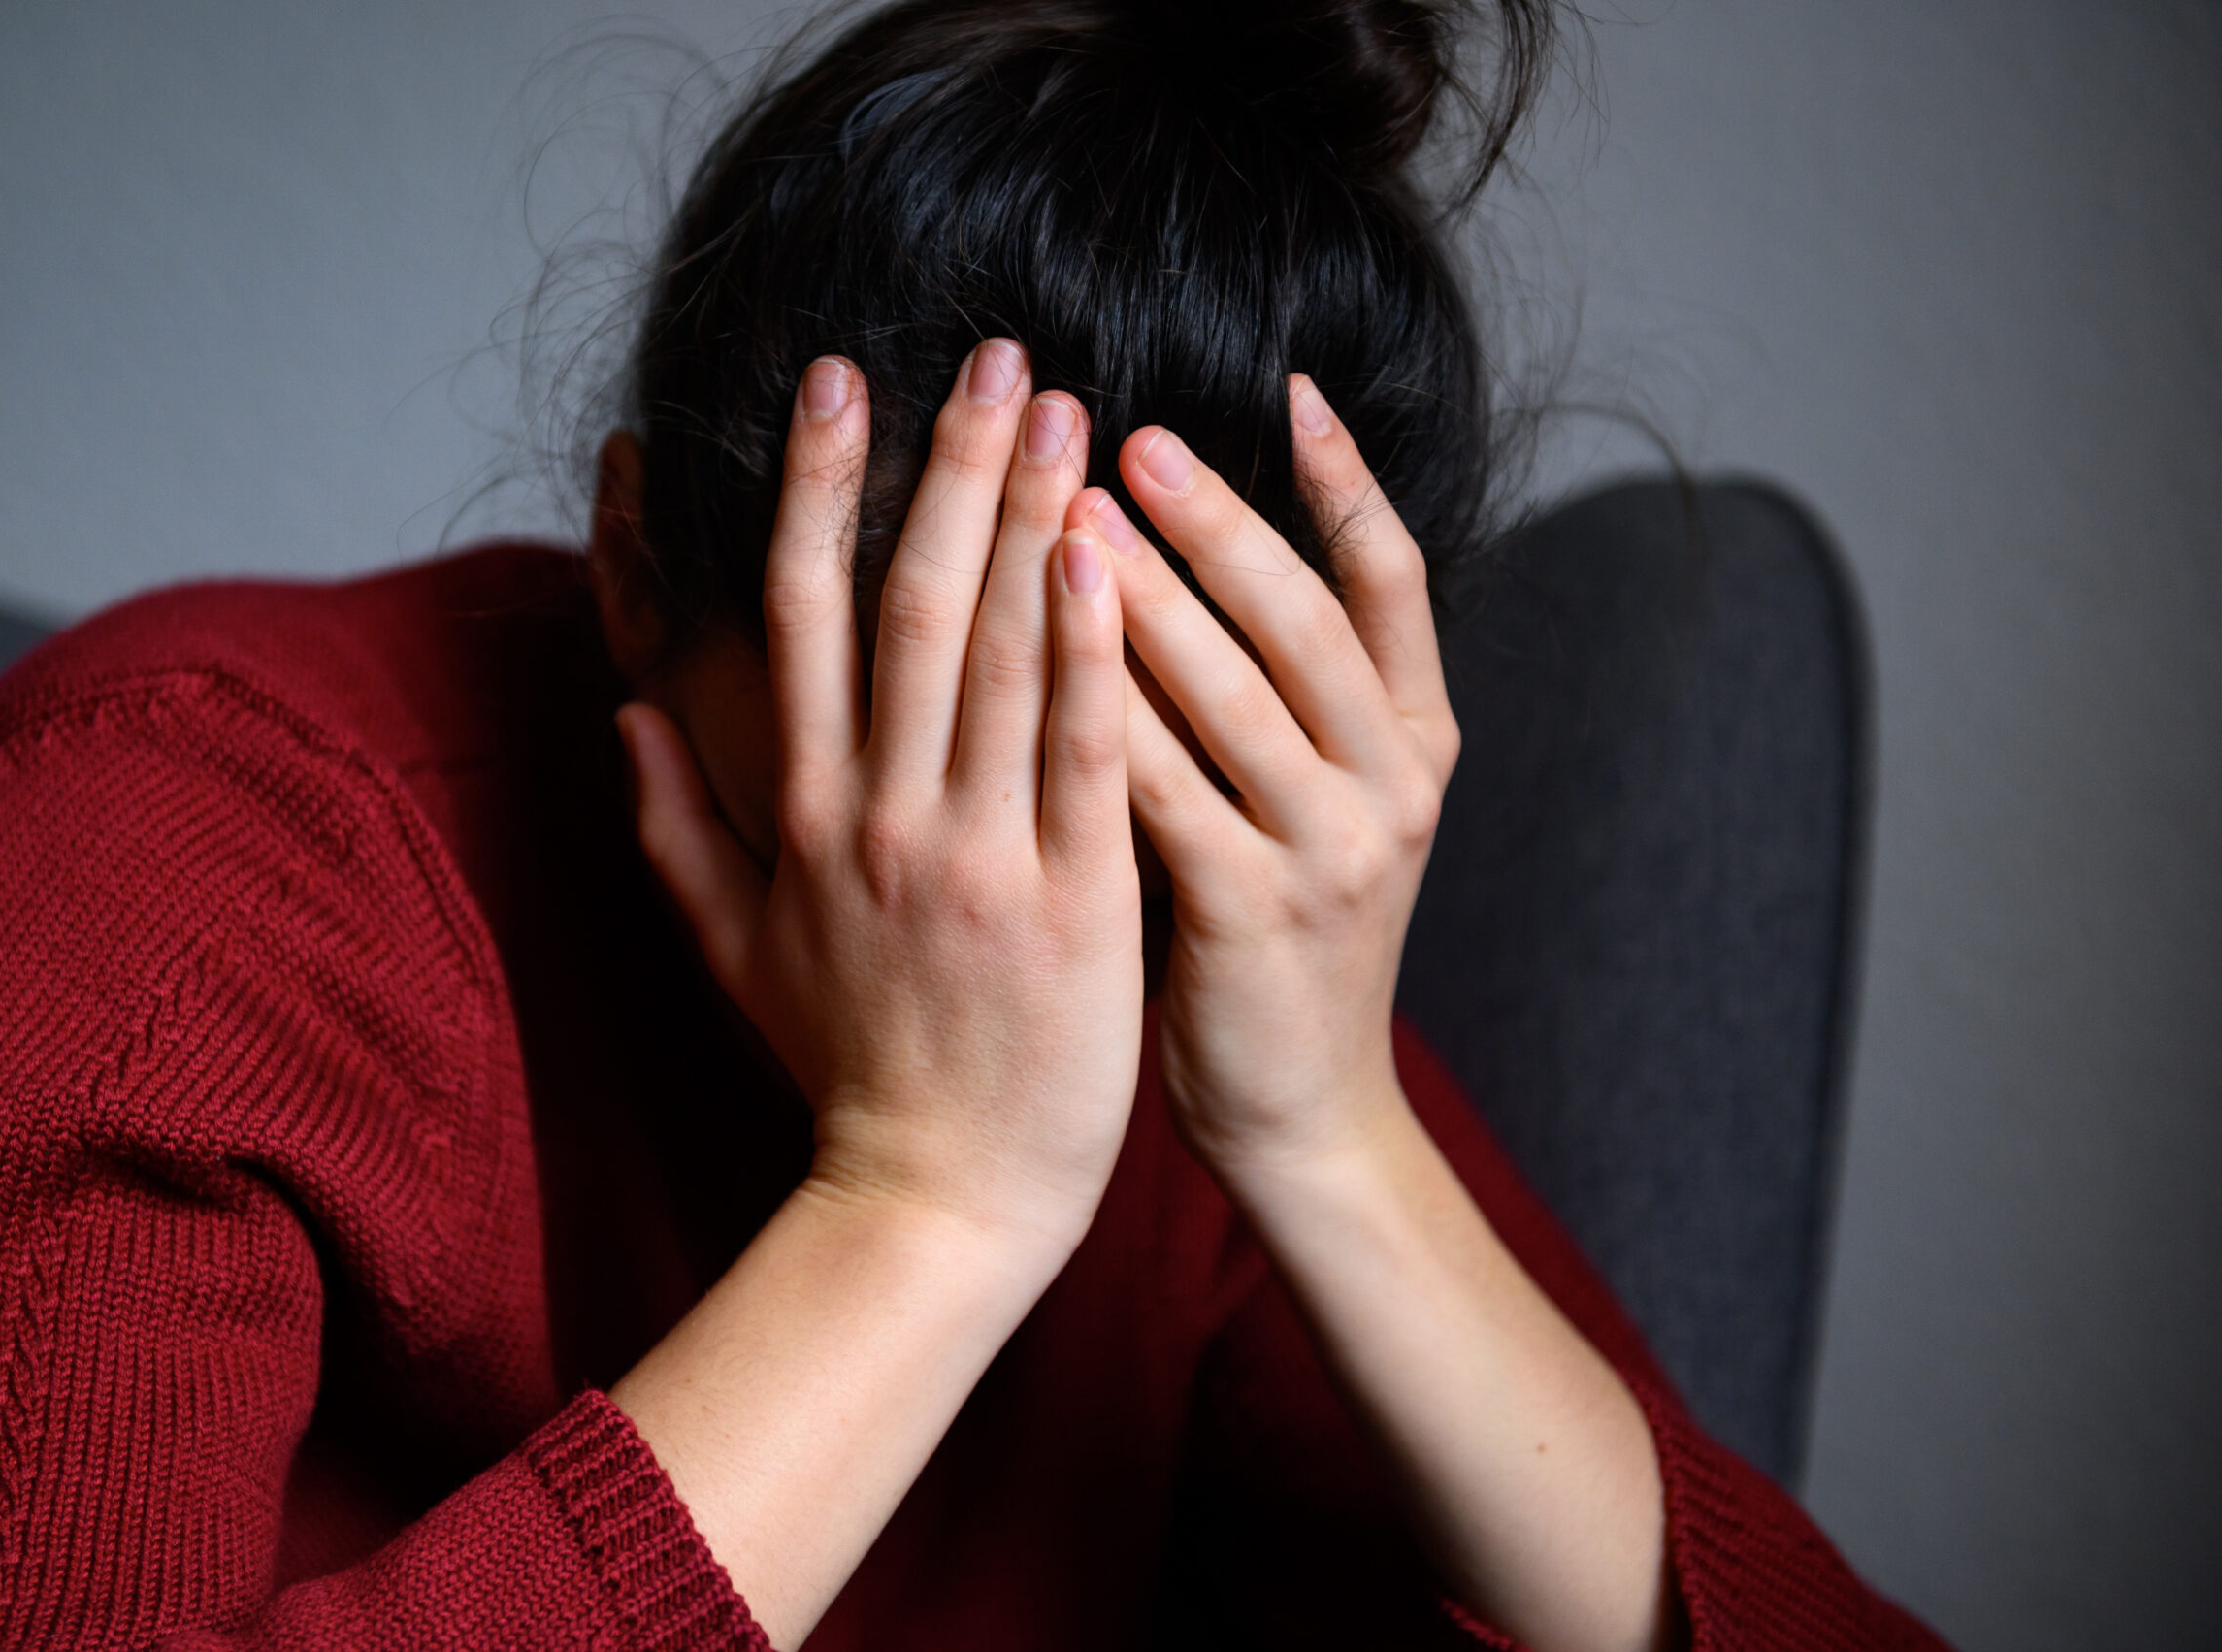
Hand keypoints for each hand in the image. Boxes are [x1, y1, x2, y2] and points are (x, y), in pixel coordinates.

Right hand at [619, 341, 1141, 1248]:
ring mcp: (974, 857)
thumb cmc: (844, 1070)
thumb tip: (624, 713)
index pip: (806, 618)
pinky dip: (1086, 655)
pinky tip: (1105, 558)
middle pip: (907, 607)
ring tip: (1060, 408)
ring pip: (993, 661)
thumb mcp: (733, 952)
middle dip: (944, 468)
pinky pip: (1077, 759)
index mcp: (805, 815)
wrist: (934, 1201)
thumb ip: (674, 827)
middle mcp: (880, 816)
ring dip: (1022, 523)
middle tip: (989, 350)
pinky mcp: (1068, 905)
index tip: (844, 380)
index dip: (824, 489)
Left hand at [1070, 373, 1458, 1183]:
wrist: (1301, 1111)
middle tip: (1128, 434)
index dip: (1348, 481)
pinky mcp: (1258, 913)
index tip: (1292, 386)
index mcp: (1418, 744)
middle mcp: (1396, 785)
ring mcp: (1336, 850)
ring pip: (1236, 692)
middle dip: (1217, 518)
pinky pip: (1168, 788)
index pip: (1395, 581)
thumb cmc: (1277, 941)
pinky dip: (1104, 713)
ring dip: (1148, 595)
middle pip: (1307, 617)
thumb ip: (1284, 698)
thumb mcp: (1320, 807)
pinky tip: (1036, 653)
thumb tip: (1191, 553)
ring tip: (1069, 512)